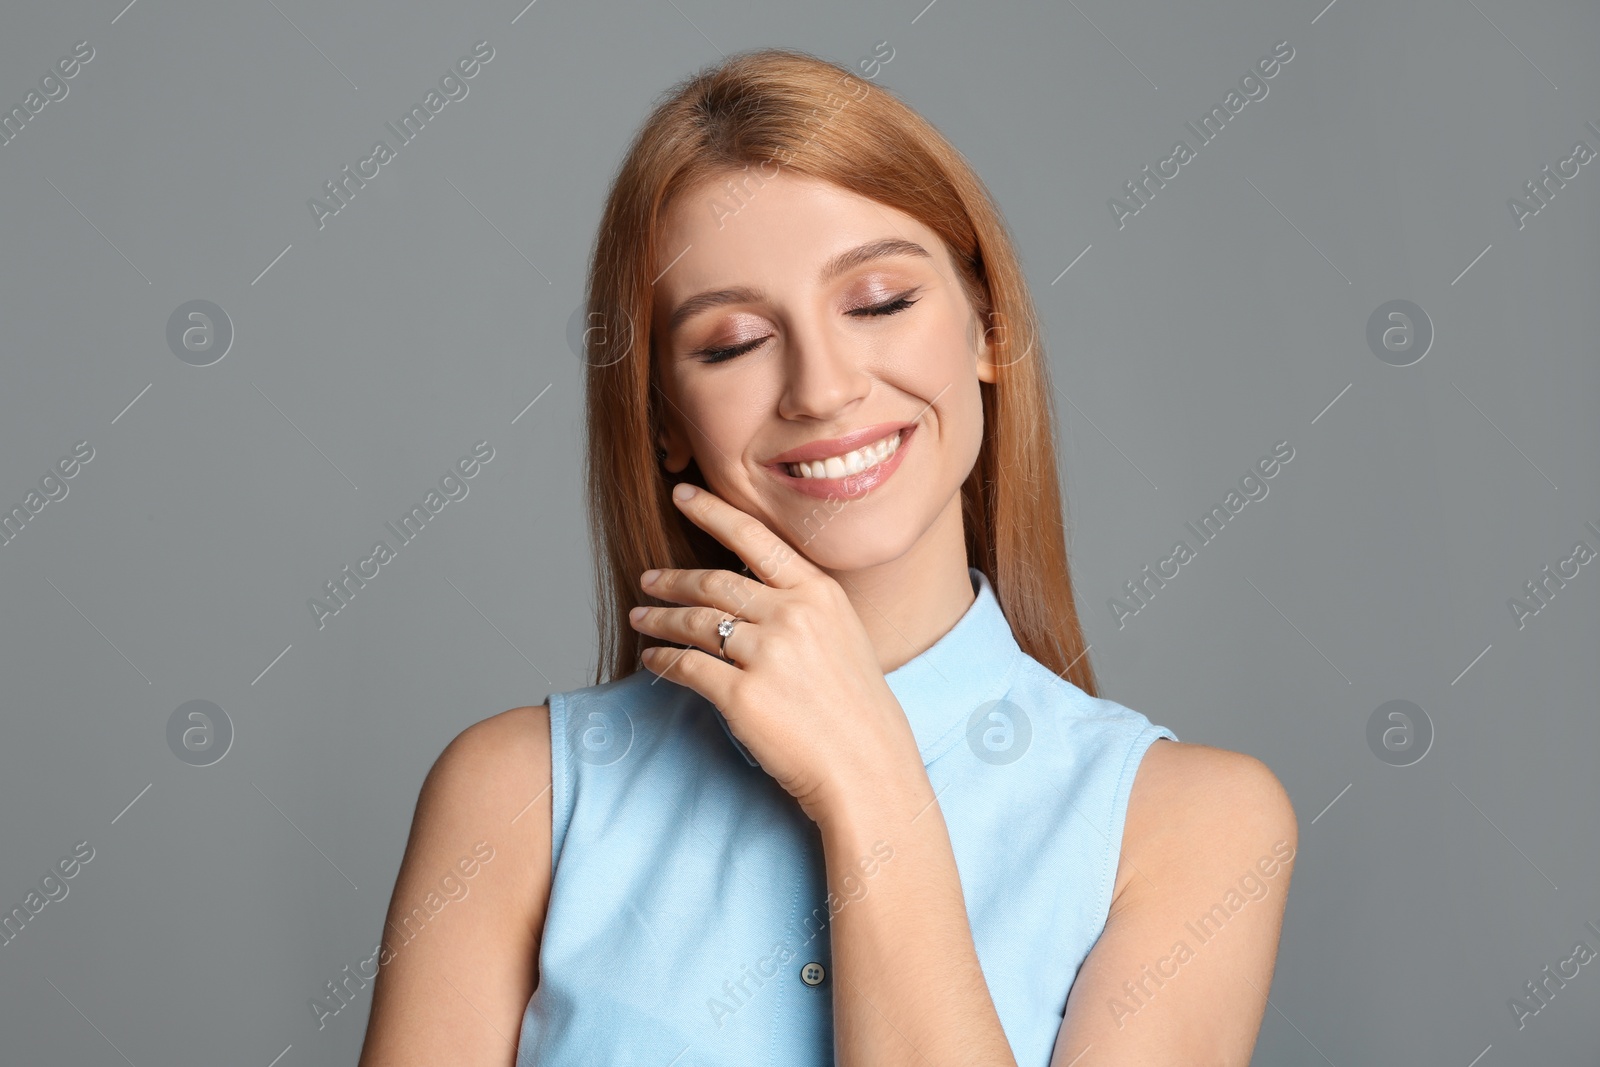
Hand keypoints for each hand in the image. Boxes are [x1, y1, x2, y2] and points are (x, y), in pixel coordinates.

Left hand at [629, 482, 927, 825]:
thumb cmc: (856, 708)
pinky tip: (654, 658)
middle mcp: (793, 615)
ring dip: (661, 619)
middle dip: (673, 579)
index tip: (683, 495)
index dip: (713, 511)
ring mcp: (767, 655)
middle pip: (715, 582)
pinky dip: (663, 660)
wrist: (867, 767)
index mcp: (820, 593)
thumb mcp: (843, 636)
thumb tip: (749, 592)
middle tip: (649, 578)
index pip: (756, 537)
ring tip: (642, 617)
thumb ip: (802, 606)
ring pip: (695, 622)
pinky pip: (688, 667)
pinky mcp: (742, 696)